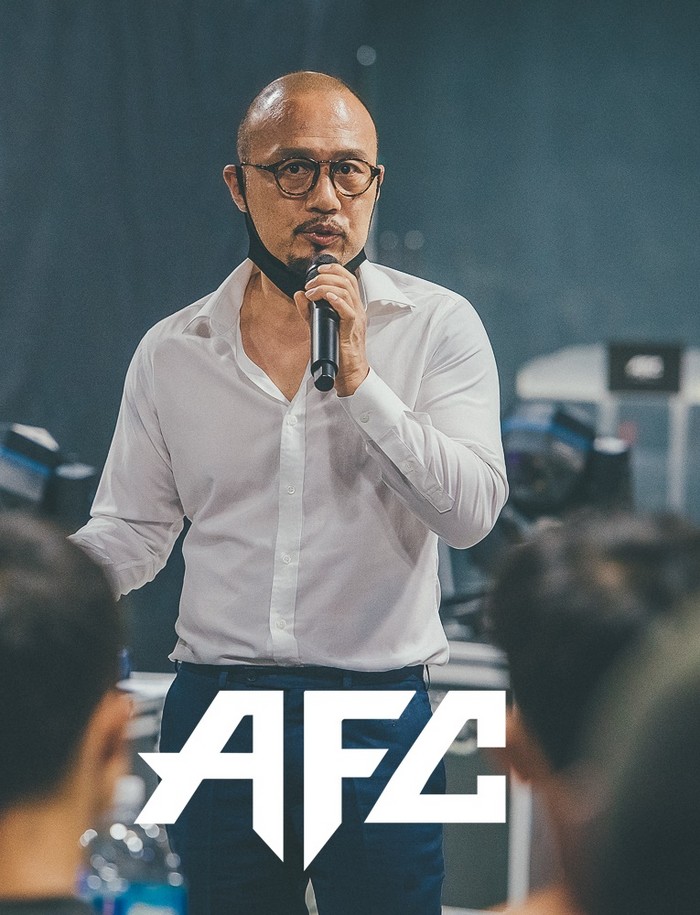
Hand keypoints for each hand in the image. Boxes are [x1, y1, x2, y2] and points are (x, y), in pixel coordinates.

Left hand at [293, 262, 368, 396]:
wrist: (348, 372)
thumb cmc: (337, 350)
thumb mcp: (320, 325)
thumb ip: (309, 310)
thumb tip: (298, 294)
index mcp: (352, 306)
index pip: (348, 278)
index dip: (334, 269)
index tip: (317, 270)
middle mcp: (357, 309)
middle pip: (347, 280)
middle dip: (326, 275)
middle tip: (310, 282)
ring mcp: (357, 319)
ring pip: (346, 291)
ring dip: (325, 287)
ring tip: (311, 292)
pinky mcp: (352, 330)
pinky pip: (348, 310)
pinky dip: (336, 301)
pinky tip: (325, 298)